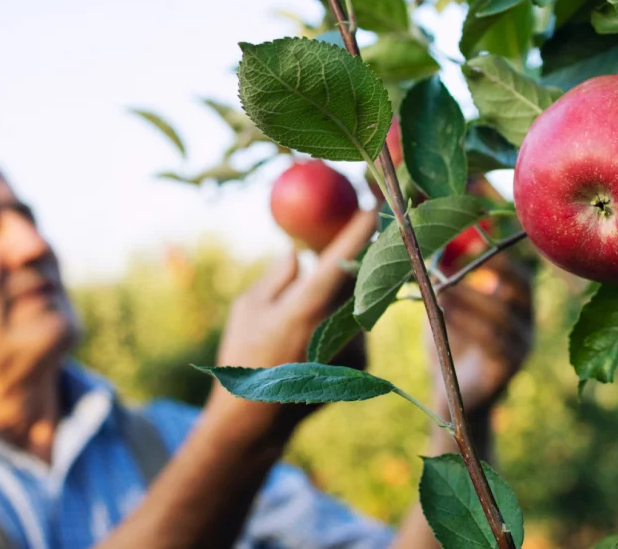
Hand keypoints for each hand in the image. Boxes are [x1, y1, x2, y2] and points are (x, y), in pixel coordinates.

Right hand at [207, 209, 378, 441]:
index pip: (343, 256)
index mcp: (308, 306)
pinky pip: (357, 324)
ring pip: (359, 299)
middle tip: (354, 227)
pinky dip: (342, 319)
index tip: (372, 200)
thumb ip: (278, 276)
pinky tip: (315, 340)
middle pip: (362, 273)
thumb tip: (299, 253)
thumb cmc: (245, 355)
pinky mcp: (364, 361)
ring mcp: (355, 344)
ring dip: (345, 292)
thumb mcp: (248, 307)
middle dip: (360, 250)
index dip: (361, 225)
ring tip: (310, 311)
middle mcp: (339, 324)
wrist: (260, 419)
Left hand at [425, 252, 532, 421]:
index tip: (474, 244)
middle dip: (492, 272)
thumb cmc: (449, 347)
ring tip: (442, 289)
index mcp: (516, 307)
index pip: (521, 276)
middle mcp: (525, 325)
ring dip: (469, 299)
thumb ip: (444, 284)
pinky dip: (467, 324)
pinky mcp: (508, 368)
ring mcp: (520, 348)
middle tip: (460, 264)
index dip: (502, 258)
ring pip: (500, 316)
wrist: (450, 396)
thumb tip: (432, 252)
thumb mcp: (445, 310)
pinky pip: (492, 341)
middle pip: (521, 291)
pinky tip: (444, 315)